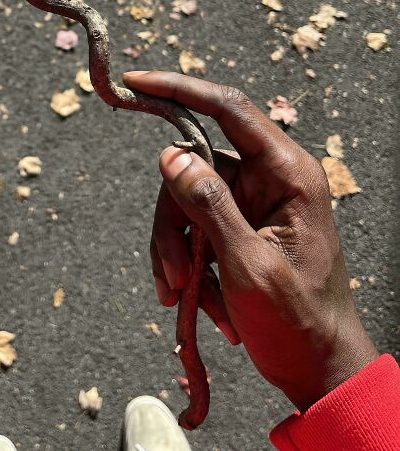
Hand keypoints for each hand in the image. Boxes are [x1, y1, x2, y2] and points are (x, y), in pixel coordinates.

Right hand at [123, 70, 378, 411]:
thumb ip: (210, 205)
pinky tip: (198, 301)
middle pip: (193, 165)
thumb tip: (169, 153)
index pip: (229, 109)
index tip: (134, 80)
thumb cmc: (299, 321)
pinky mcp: (235, 223)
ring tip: (184, 296)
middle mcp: (269, 177)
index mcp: (288, 173)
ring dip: (177, 250)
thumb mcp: (250, 265)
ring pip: (184, 199)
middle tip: (171, 275)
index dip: (179, 88)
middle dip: (173, 221)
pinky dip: (185, 262)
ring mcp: (251, 200)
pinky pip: (190, 225)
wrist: (316, 370)